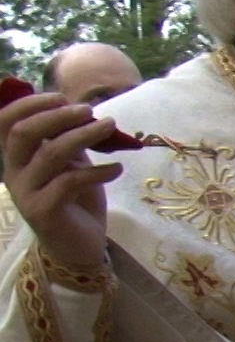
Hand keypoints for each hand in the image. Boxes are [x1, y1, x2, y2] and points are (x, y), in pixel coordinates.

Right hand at [1, 90, 121, 272]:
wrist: (79, 244)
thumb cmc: (76, 199)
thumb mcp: (73, 164)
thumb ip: (69, 140)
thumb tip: (82, 109)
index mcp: (16, 158)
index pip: (6, 122)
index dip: (29, 104)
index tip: (61, 97)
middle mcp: (14, 173)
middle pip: (24, 133)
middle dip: (58, 116)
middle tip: (90, 110)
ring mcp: (26, 193)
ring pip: (51, 154)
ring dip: (85, 135)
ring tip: (111, 126)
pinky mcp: (44, 211)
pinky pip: (70, 182)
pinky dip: (99, 170)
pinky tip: (117, 169)